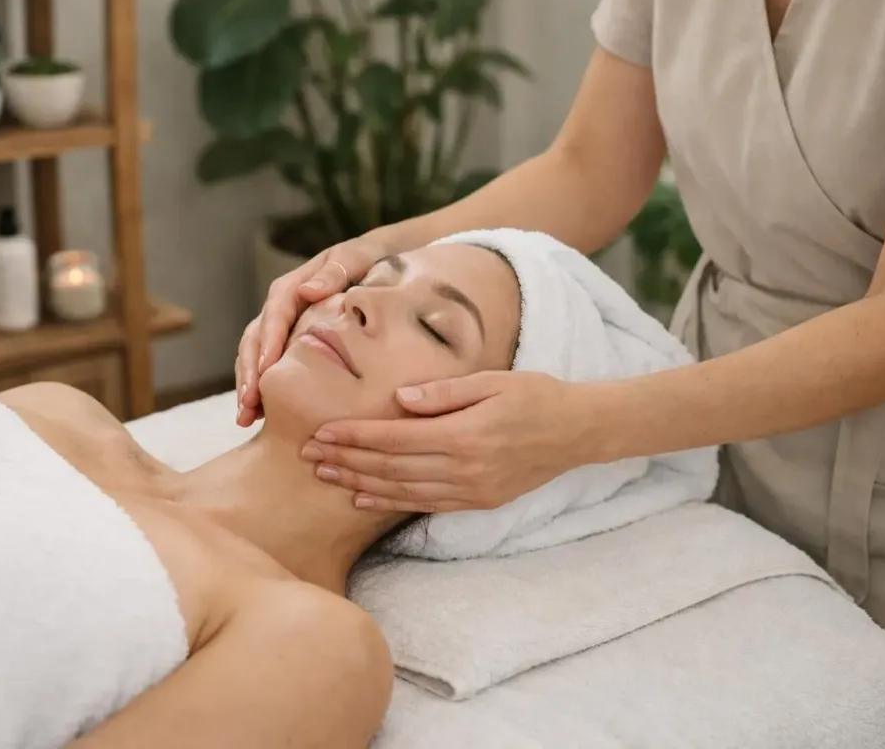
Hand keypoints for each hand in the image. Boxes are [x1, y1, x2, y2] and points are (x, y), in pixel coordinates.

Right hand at [235, 235, 392, 425]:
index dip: (269, 341)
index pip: (275, 313)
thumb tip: (306, 291)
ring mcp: (281, 328)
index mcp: (294, 286)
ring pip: (254, 355)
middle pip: (255, 338)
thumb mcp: (356, 258)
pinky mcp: (287, 345)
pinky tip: (256, 416)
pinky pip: (266, 366)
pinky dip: (259, 388)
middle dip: (249, 372)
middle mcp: (280, 307)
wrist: (378, 261)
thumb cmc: (370, 260)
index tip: (267, 371)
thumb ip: (335, 273)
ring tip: (245, 418)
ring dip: (247, 385)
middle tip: (248, 404)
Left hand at [301, 371, 599, 511]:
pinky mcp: (477, 502)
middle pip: (390, 467)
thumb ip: (444, 391)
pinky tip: (363, 498)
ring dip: (359, 484)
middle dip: (345, 461)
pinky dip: (389, 502)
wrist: (577, 432)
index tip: (321, 432)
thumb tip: (399, 397)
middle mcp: (464, 468)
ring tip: (325, 476)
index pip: (394, 438)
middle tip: (307, 455)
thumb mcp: (492, 380)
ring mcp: (471, 490)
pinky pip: (423, 504)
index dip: (354, 437)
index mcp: (465, 434)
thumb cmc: (534, 395)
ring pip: (402, 490)